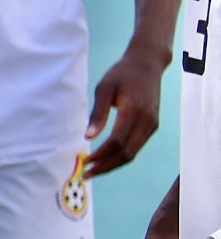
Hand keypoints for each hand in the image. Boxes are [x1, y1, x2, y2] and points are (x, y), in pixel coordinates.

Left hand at [86, 42, 166, 176]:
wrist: (148, 64)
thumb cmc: (122, 73)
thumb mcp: (104, 88)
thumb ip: (97, 113)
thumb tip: (88, 137)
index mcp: (134, 111)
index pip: (117, 142)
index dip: (101, 155)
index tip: (84, 163)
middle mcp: (147, 120)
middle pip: (126, 153)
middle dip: (106, 166)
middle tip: (86, 174)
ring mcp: (152, 124)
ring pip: (133, 152)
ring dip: (113, 164)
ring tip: (94, 170)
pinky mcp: (153, 125)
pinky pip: (137, 145)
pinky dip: (122, 155)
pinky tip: (106, 158)